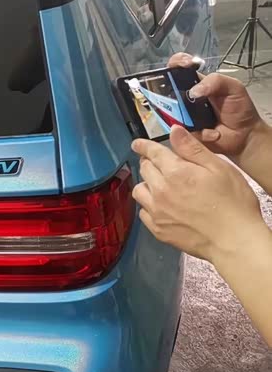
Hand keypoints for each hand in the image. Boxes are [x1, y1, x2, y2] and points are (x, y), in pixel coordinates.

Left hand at [132, 125, 264, 263]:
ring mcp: (157, 212)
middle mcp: (160, 191)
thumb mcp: (219, 168)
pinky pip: (143, 212)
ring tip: (159, 184)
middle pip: (144, 169)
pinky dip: (148, 205)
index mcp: (175, 172)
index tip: (137, 143)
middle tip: (158, 163)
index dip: (143, 145)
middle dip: (149, 162)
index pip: (152, 153)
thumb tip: (174, 131)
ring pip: (139, 190)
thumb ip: (193, 149)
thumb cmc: (233, 202)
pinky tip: (160, 205)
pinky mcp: (158, 229)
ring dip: (146, 183)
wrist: (234, 240)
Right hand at [167, 53, 266, 162]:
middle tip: (187, 98)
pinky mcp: (183, 132)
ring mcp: (181, 115)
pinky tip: (210, 133)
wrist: (244, 135)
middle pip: (165, 89)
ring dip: (183, 116)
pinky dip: (197, 132)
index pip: (179, 68)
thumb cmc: (239, 108)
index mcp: (195, 83)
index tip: (185, 64)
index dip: (178, 62)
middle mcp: (184, 98)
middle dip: (169, 91)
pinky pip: (180, 130)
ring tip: (201, 120)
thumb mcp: (233, 87)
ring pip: (168, 112)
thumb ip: (216, 81)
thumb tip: (193, 92)